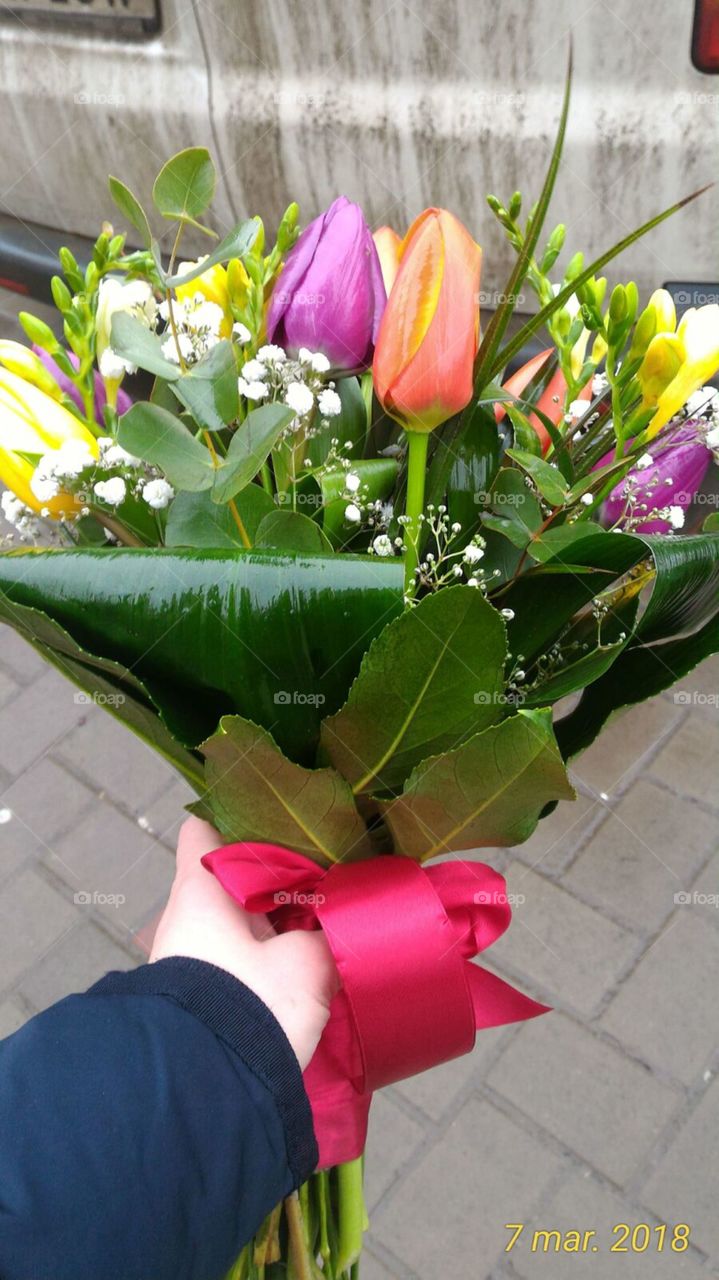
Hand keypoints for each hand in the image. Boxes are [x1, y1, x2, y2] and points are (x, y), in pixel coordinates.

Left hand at [150, 817, 337, 1069]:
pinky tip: (328, 953)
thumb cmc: (251, 1002)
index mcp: (201, 891)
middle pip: (236, 876)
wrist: (218, 1089)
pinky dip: (282, 955)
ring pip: (247, 920)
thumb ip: (329, 933)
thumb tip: (351, 918)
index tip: (281, 811)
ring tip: (340, 907)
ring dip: (284, 918)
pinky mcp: (216, 999)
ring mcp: (200, 961)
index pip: (205, 830)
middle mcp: (193, 919)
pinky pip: (252, 960)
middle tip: (334, 863)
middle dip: (280, 873)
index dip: (238, 814)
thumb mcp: (306, 962)